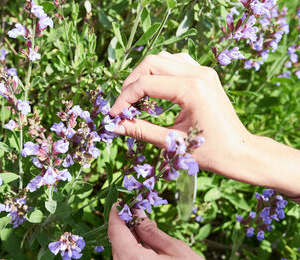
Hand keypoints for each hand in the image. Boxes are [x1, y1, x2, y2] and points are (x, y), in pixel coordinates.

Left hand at [107, 204, 202, 259]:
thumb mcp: (175, 250)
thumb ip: (152, 232)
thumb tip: (137, 214)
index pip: (115, 232)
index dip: (116, 215)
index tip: (119, 203)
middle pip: (116, 242)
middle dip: (124, 225)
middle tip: (134, 211)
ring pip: (120, 253)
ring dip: (128, 239)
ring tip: (142, 227)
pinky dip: (132, 251)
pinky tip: (144, 245)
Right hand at [110, 51, 257, 185]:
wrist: (241, 152)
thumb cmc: (211, 153)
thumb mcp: (172, 143)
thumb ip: (140, 131)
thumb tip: (114, 126)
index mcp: (192, 90)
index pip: (146, 84)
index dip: (124, 98)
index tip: (114, 115)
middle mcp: (199, 74)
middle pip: (151, 63)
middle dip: (131, 83)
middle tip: (123, 105)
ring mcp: (204, 71)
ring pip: (162, 58)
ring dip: (144, 74)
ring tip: (136, 96)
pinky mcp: (205, 74)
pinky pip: (176, 61)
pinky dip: (160, 71)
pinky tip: (156, 88)